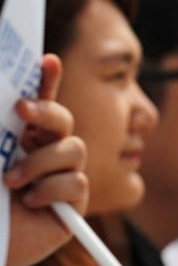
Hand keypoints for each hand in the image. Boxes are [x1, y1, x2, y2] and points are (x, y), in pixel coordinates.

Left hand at [4, 54, 87, 265]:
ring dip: (41, 162)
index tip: (46, 60)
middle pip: (63, 120)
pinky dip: (53, 189)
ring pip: (74, 150)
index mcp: (16, 139)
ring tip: (12, 181)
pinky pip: (77, 183)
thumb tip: (14, 104)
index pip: (36, 104)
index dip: (45, 81)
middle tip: (23, 112)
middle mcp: (41, 155)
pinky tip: (32, 202)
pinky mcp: (72, 205)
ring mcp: (59, 178)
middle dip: (48, 111)